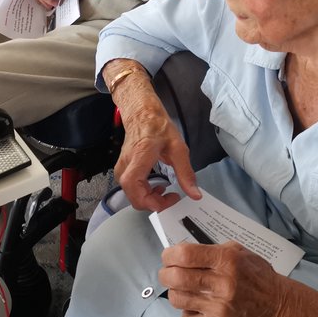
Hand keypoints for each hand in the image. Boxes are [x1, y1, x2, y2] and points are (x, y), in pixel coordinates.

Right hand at [113, 74, 198, 210]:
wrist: (142, 113)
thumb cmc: (158, 126)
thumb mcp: (178, 147)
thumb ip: (186, 172)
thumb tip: (194, 194)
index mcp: (140, 157)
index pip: (135, 187)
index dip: (151, 201)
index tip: (170, 199)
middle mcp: (126, 164)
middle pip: (132, 196)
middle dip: (153, 203)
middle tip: (171, 198)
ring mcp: (122, 167)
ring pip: (131, 194)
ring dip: (148, 198)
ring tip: (165, 192)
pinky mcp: (123, 168)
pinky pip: (131, 188)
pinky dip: (143, 192)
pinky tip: (156, 187)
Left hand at [159, 241, 305, 316]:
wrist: (280, 308)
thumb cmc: (258, 277)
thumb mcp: (239, 252)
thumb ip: (211, 251)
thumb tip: (182, 251)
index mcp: (226, 260)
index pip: (184, 254)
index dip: (169, 255)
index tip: (168, 257)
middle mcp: (222, 284)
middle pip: (175, 277)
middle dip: (166, 273)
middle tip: (168, 273)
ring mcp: (219, 308)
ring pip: (177, 299)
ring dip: (176, 293)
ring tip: (186, 290)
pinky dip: (187, 314)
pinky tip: (197, 308)